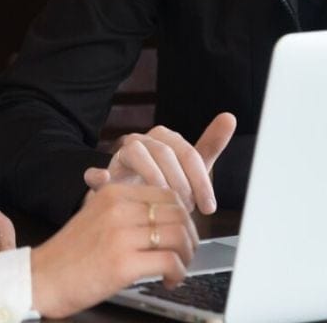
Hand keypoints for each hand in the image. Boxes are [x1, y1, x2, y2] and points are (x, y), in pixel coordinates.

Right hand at [30, 183, 197, 318]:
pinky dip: (178, 273)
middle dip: (190, 237)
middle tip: (185, 254)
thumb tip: (166, 214)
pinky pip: (170, 262)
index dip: (183, 215)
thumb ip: (126, 209)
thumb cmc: (70, 253)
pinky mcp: (124, 263)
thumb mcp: (96, 215)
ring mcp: (121, 235)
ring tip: (178, 269)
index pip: (168, 194)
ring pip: (179, 236)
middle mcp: (119, 208)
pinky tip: (168, 280)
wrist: (42, 277)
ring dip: (186, 256)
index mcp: (113, 192)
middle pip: (178, 213)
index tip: (182, 232)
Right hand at [84, 112, 236, 213]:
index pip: (188, 152)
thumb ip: (209, 145)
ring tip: (163, 206)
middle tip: (187, 210)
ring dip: (155, 181)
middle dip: (181, 184)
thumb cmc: (163, 186)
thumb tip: (230, 117)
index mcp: (164, 138)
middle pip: (166, 153)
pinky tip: (106, 185)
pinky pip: (97, 174)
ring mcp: (118, 156)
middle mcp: (141, 141)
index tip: (209, 207)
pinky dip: (99, 178)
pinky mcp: (100, 176)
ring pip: (138, 155)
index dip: (201, 181)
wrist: (128, 207)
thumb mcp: (188, 170)